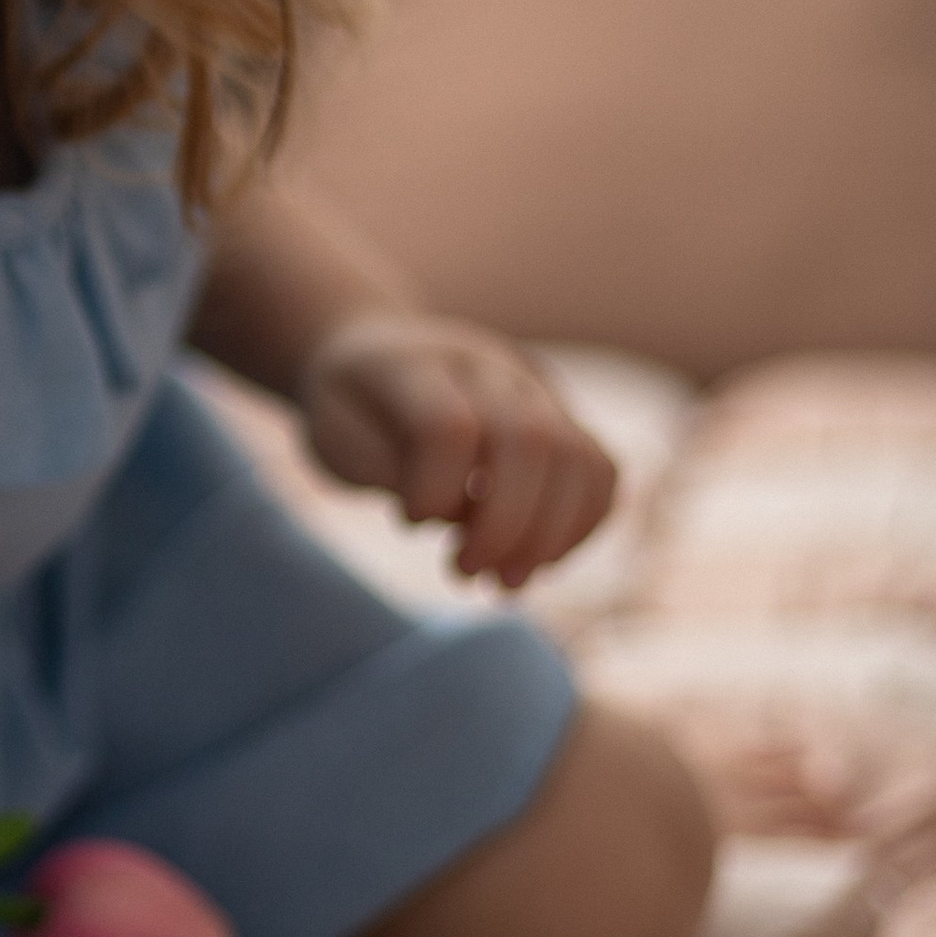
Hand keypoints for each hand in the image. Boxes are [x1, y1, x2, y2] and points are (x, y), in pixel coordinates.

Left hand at [296, 313, 616, 588]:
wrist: (382, 353)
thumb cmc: (352, 409)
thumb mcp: (335, 435)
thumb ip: (387, 469)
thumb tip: (460, 512)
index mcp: (416, 365)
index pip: (449, 426)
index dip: (435, 488)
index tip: (408, 522)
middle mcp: (487, 367)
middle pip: (529, 439)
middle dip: (504, 525)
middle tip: (463, 572)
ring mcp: (534, 389)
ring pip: (578, 456)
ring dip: (551, 535)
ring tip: (505, 583)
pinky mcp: (563, 418)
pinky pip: (600, 470)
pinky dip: (580, 525)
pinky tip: (536, 560)